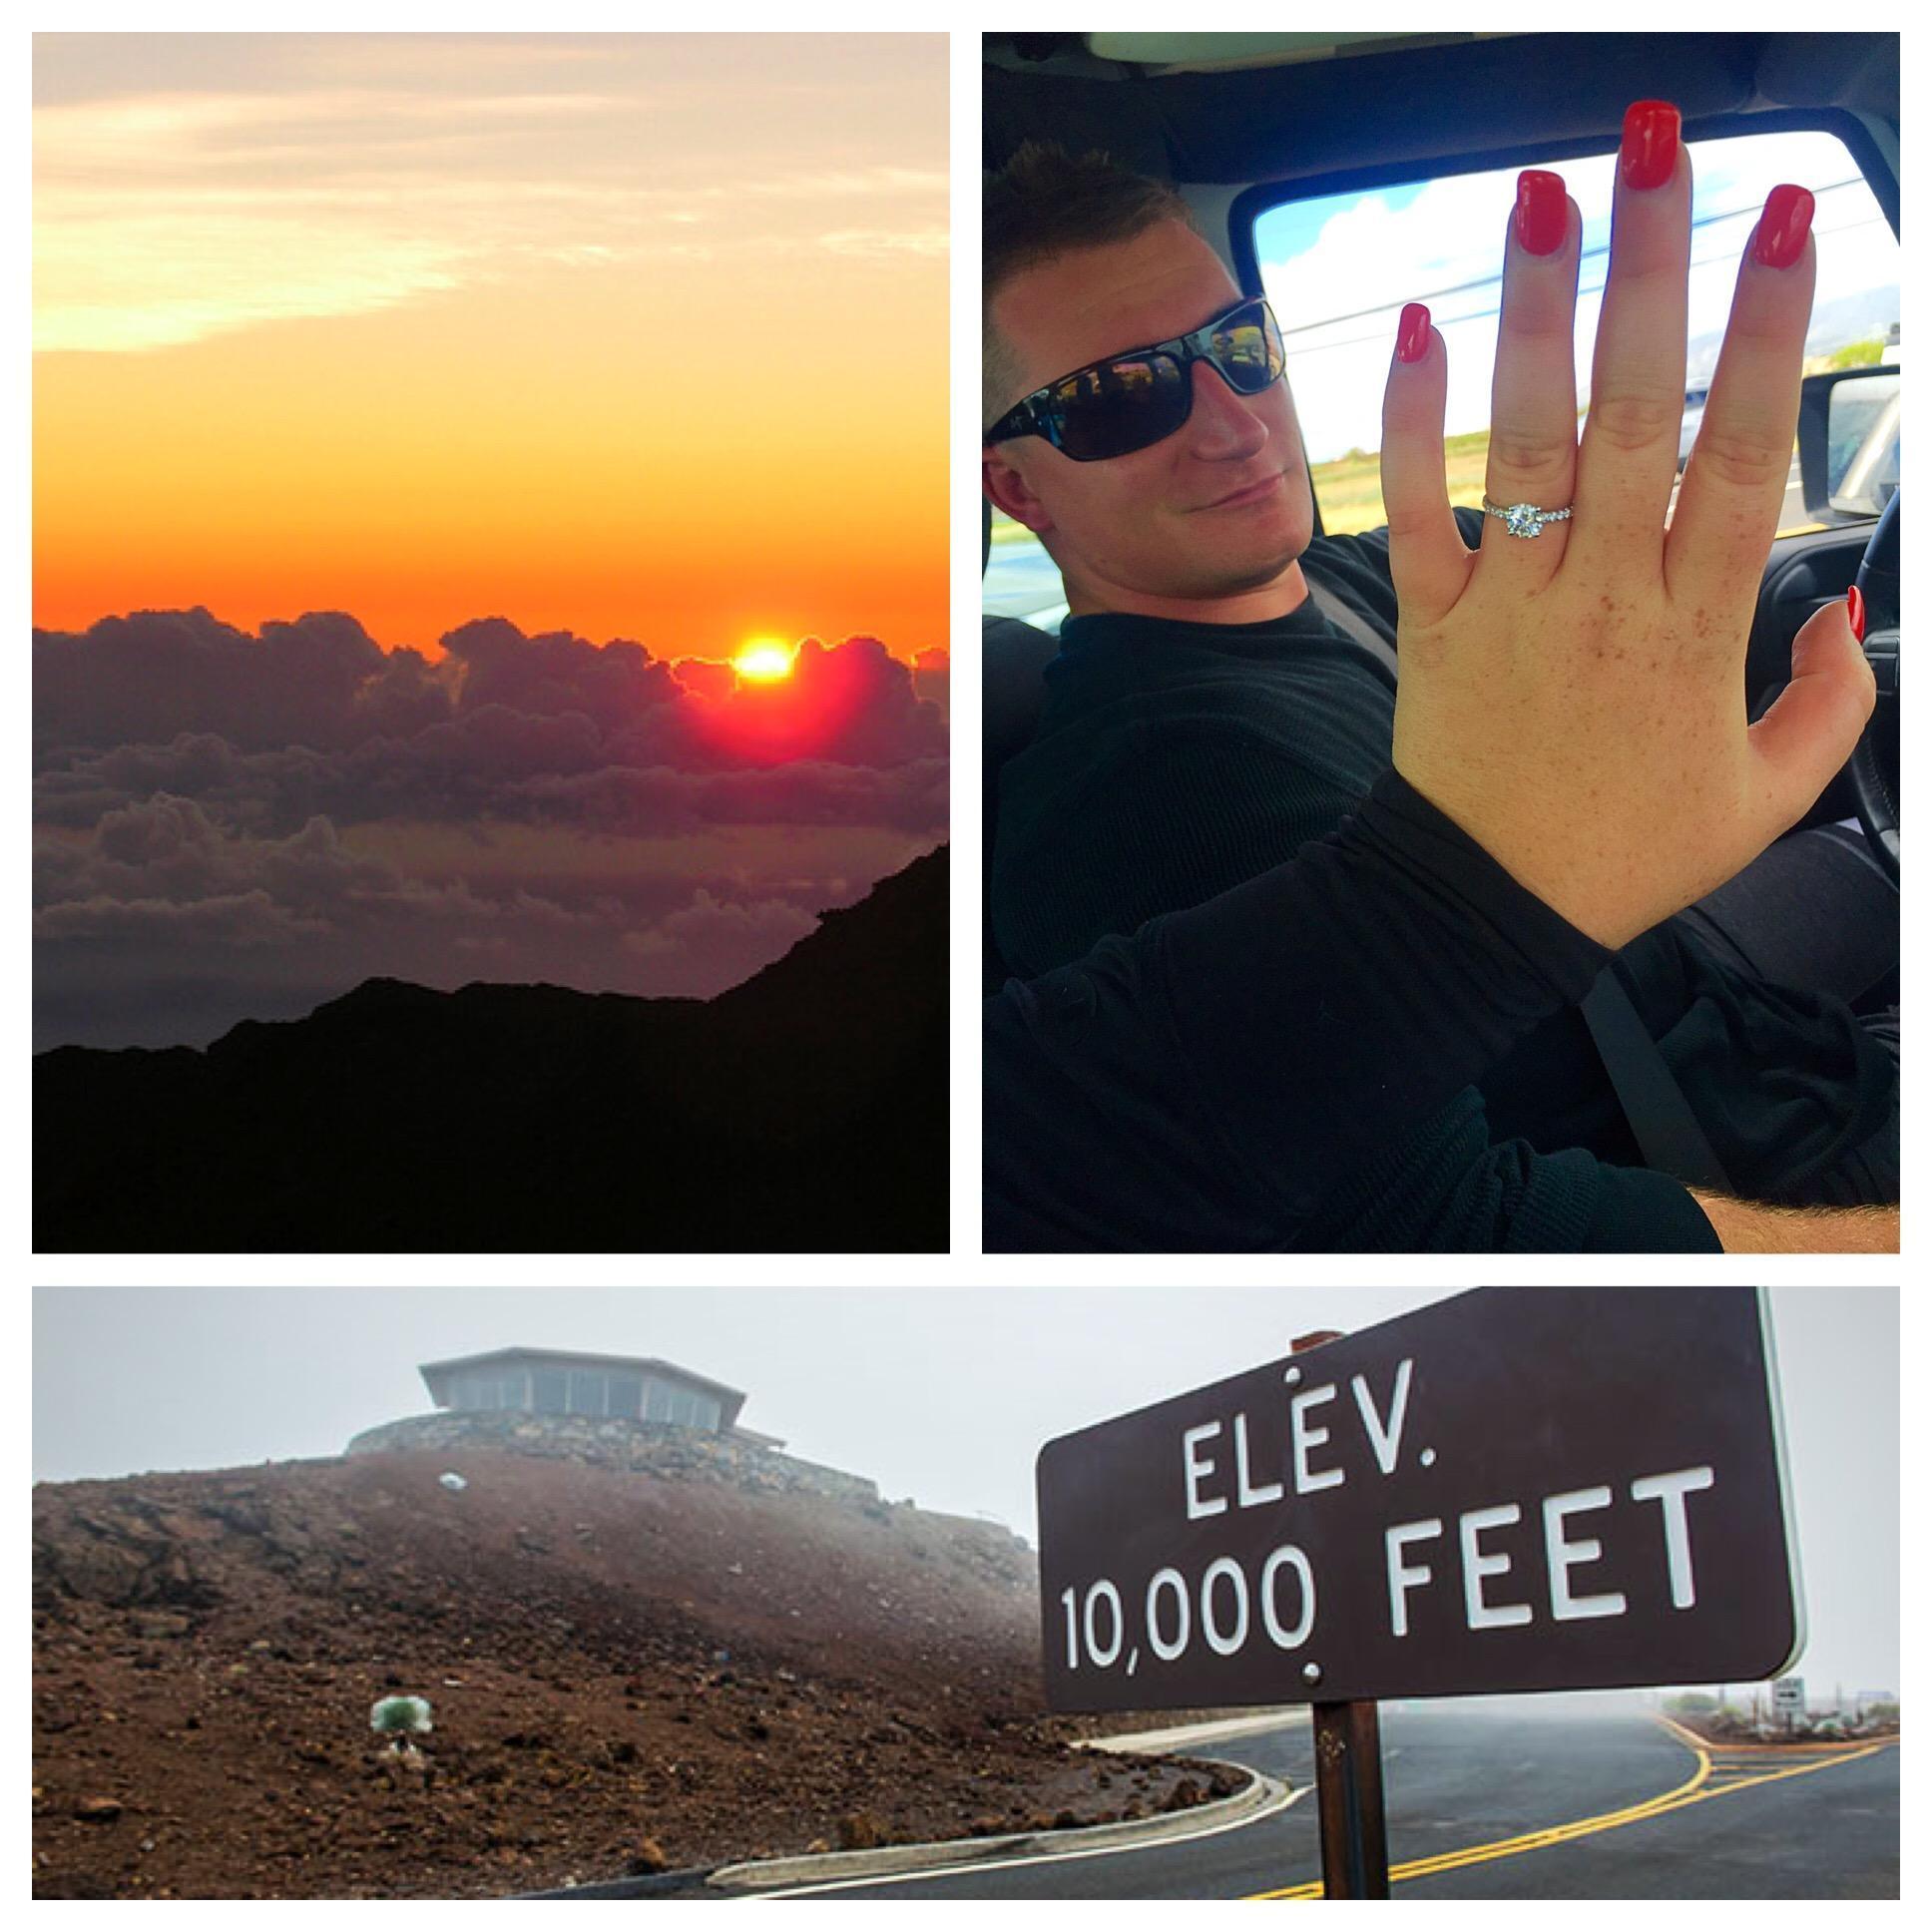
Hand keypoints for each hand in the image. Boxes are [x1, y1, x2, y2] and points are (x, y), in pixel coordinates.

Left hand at [1381, 100, 1874, 949]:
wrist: (1484, 912)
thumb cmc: (1622, 854)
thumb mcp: (1767, 798)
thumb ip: (1830, 700)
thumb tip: (1842, 611)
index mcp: (1694, 627)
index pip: (1742, 454)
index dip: (1768, 334)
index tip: (1787, 227)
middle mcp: (1603, 594)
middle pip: (1636, 412)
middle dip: (1653, 273)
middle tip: (1660, 156)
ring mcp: (1510, 602)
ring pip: (1527, 440)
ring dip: (1535, 313)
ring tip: (1544, 199)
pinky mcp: (1431, 623)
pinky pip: (1417, 512)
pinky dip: (1411, 426)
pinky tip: (1417, 332)